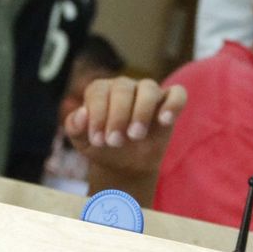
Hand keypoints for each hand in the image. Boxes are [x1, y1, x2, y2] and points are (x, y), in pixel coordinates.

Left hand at [65, 77, 184, 196]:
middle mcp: (124, 87)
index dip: (97, 114)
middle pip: (123, 89)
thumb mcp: (82, 141)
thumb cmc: (103, 147)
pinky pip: (178, 94)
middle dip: (118, 116)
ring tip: (136, 135)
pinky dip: (173, 104)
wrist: (125, 164)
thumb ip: (74, 126)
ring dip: (141, 111)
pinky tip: (165, 120)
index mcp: (101, 90)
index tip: (98, 140)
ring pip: (148, 88)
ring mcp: (148, 93)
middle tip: (115, 142)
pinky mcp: (169, 103)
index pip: (98, 91)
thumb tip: (82, 113)